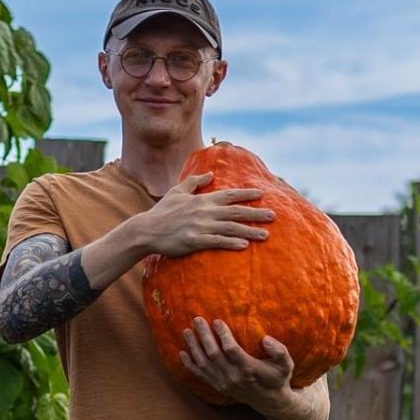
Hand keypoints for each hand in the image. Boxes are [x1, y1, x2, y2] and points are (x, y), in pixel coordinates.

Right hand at [141, 172, 274, 256]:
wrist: (146, 230)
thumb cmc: (161, 212)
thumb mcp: (177, 192)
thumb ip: (194, 182)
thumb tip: (210, 173)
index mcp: (201, 200)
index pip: (229, 195)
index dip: (246, 194)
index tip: (262, 194)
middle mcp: (204, 211)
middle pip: (236, 211)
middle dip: (256, 213)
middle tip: (273, 216)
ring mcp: (200, 226)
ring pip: (231, 228)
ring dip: (250, 231)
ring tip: (266, 235)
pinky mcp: (195, 241)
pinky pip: (217, 241)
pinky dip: (232, 242)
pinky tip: (244, 245)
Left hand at [179, 317, 293, 410]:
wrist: (270, 401)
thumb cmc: (278, 378)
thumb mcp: (286, 364)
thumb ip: (279, 351)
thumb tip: (266, 338)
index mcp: (248, 369)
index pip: (231, 349)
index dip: (223, 334)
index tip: (216, 320)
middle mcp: (233, 376)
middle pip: (213, 354)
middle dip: (204, 335)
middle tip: (197, 319)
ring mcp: (224, 382)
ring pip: (204, 363)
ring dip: (193, 347)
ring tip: (187, 331)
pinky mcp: (218, 386)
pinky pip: (200, 375)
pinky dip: (190, 365)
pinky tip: (182, 353)